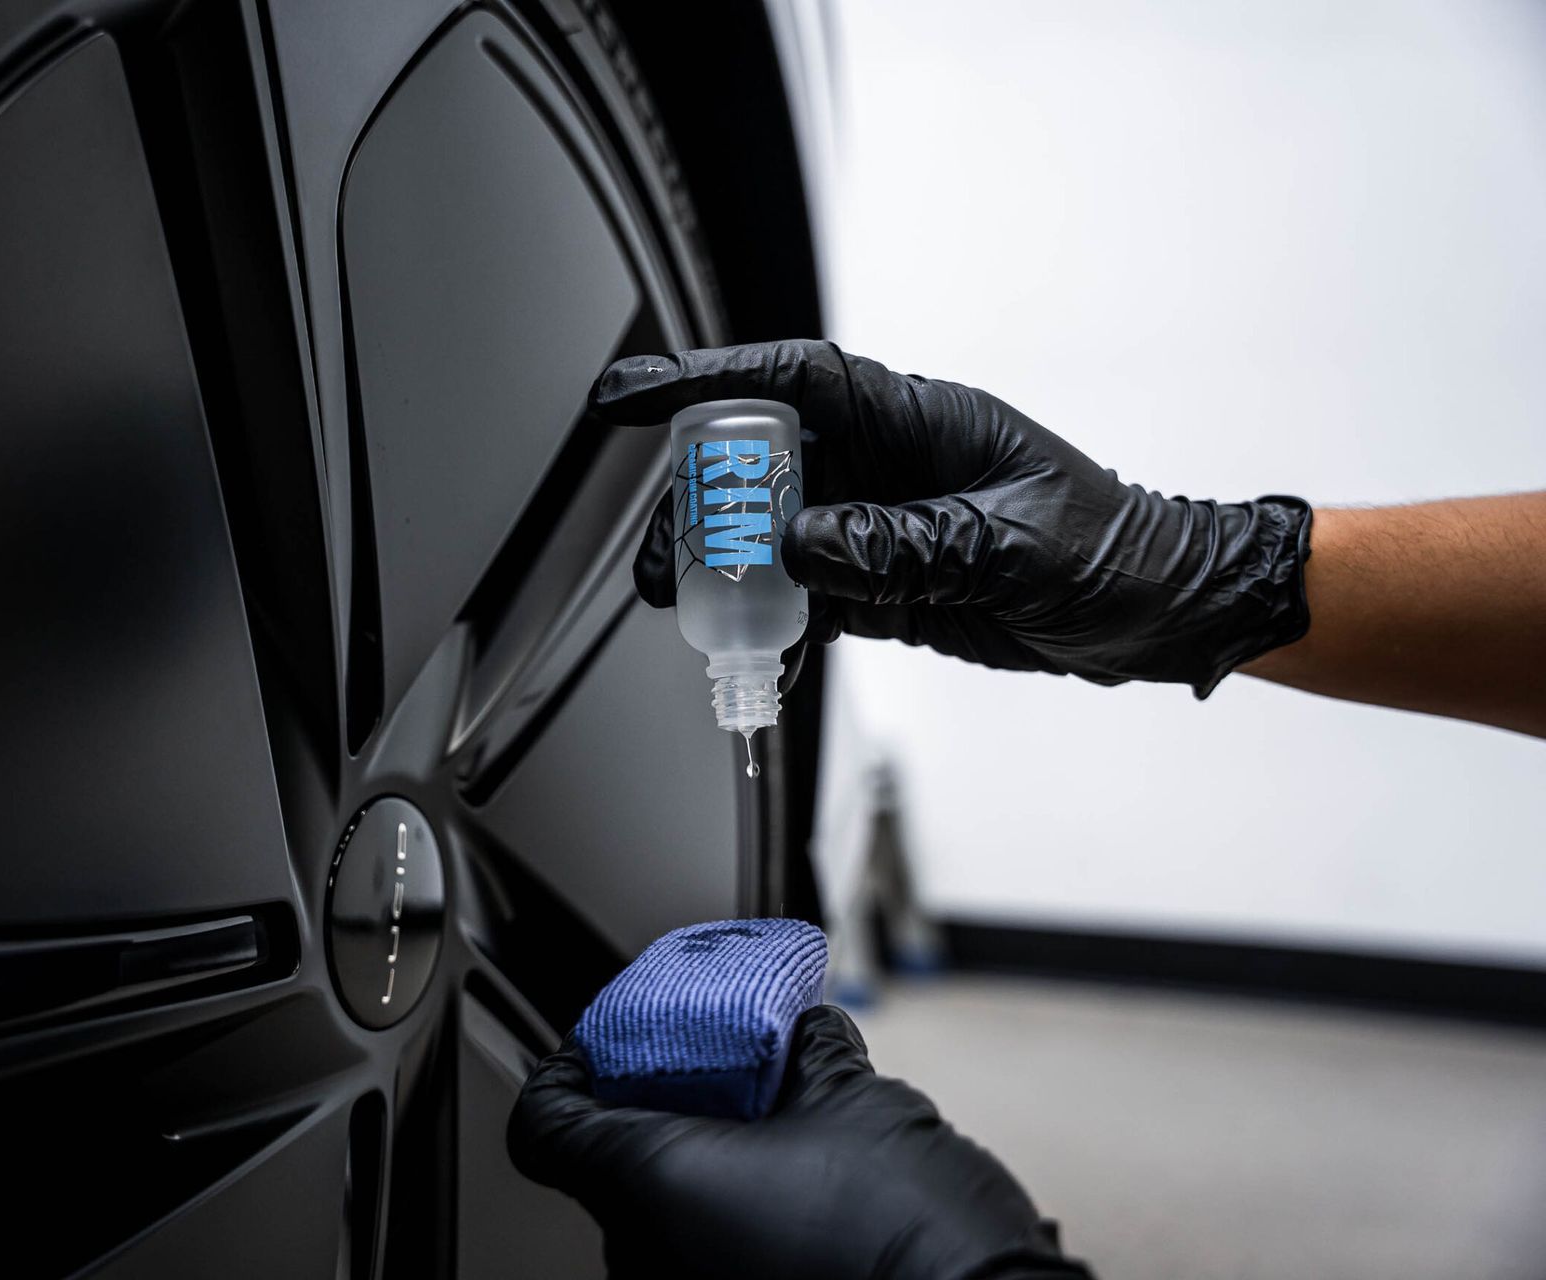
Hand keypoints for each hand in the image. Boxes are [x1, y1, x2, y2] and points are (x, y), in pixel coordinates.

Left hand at [508, 1005, 1091, 1279]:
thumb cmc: (908, 1230)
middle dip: (655, 1113)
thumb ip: (810, 1054)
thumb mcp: (855, 1102)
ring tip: (766, 1130)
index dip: (563, 1072)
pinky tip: (789, 1190)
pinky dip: (727, 1218)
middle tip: (708, 1074)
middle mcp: (647, 1254)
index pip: (546, 1125)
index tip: (594, 1047)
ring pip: (656, 1219)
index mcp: (650, 1182)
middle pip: (606, 1168)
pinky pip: (698, 1255)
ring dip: (696, 1169)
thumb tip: (806, 1031)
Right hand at [600, 341, 1311, 693]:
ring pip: (768, 534)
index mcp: (915, 420)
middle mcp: (884, 463)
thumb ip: (907, 544)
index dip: (703, 379)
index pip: (790, 381)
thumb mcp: (1013, 544)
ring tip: (691, 613)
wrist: (1159, 611)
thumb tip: (801, 549)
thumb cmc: (1114, 552)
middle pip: (758, 464)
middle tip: (664, 562)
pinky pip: (804, 594)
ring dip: (721, 570)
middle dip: (696, 506)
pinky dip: (772, 623)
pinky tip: (757, 653)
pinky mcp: (883, 580)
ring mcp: (878, 523)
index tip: (631, 397)